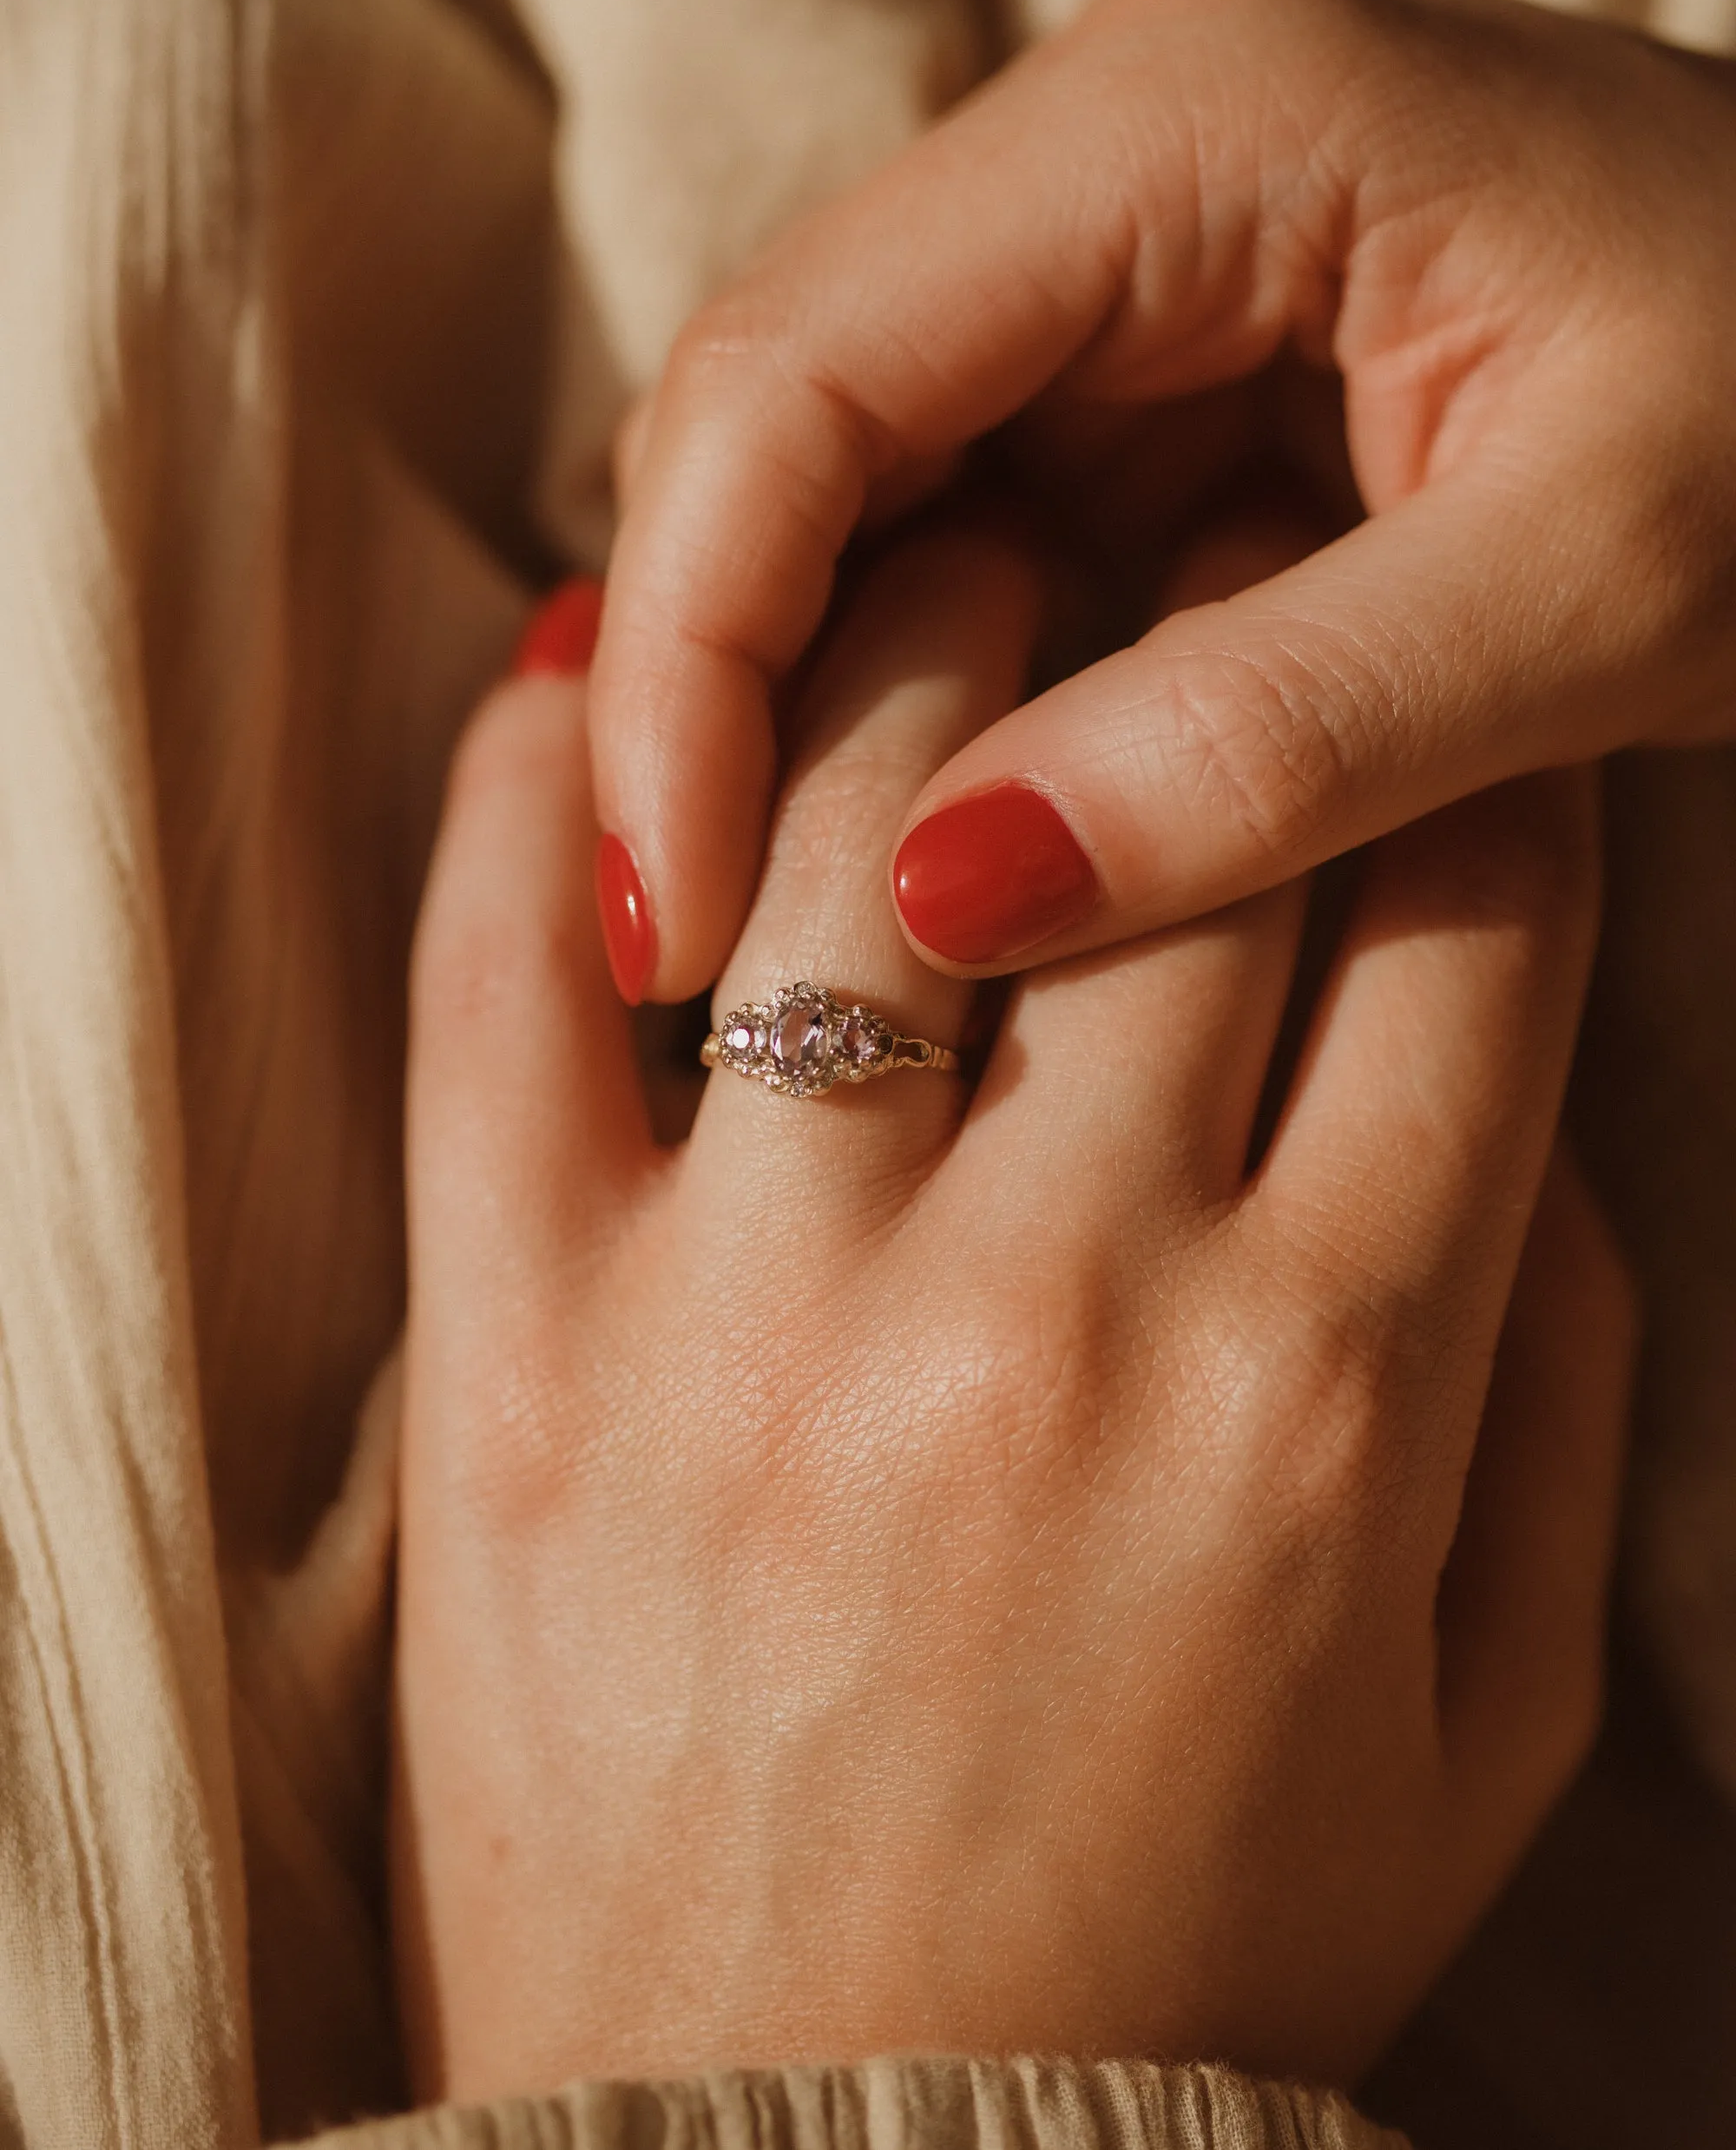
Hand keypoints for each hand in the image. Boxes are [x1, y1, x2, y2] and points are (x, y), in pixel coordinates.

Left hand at [392, 531, 1630, 2102]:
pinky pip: (502, 984)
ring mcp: (754, 1321)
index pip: (1453, 923)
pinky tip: (599, 675)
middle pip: (1179, 822)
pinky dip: (544, 791)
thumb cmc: (1182, 1943)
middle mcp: (1054, 1314)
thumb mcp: (1481, 1719)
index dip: (1450, 758)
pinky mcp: (516, 1352)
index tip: (1403, 709)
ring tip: (952, 575)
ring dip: (924, 637)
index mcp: (1328, 1396)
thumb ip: (1547, 1390)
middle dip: (1218, 628)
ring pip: (857, 818)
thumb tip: (1506, 1097)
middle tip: (1196, 556)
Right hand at [582, 0, 1735, 998]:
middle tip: (690, 967)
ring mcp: (1108, 270)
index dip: (693, 657)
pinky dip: (891, 709)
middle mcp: (1105, 157)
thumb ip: (1278, 732)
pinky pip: (937, 544)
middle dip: (699, 699)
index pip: (799, 375)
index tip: (673, 911)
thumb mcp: (1598, 585)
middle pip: (763, 428)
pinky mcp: (1136, 386)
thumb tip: (944, 901)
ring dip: (777, 718)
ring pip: (824, 497)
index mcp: (1195, 115)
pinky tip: (904, 860)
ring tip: (767, 942)